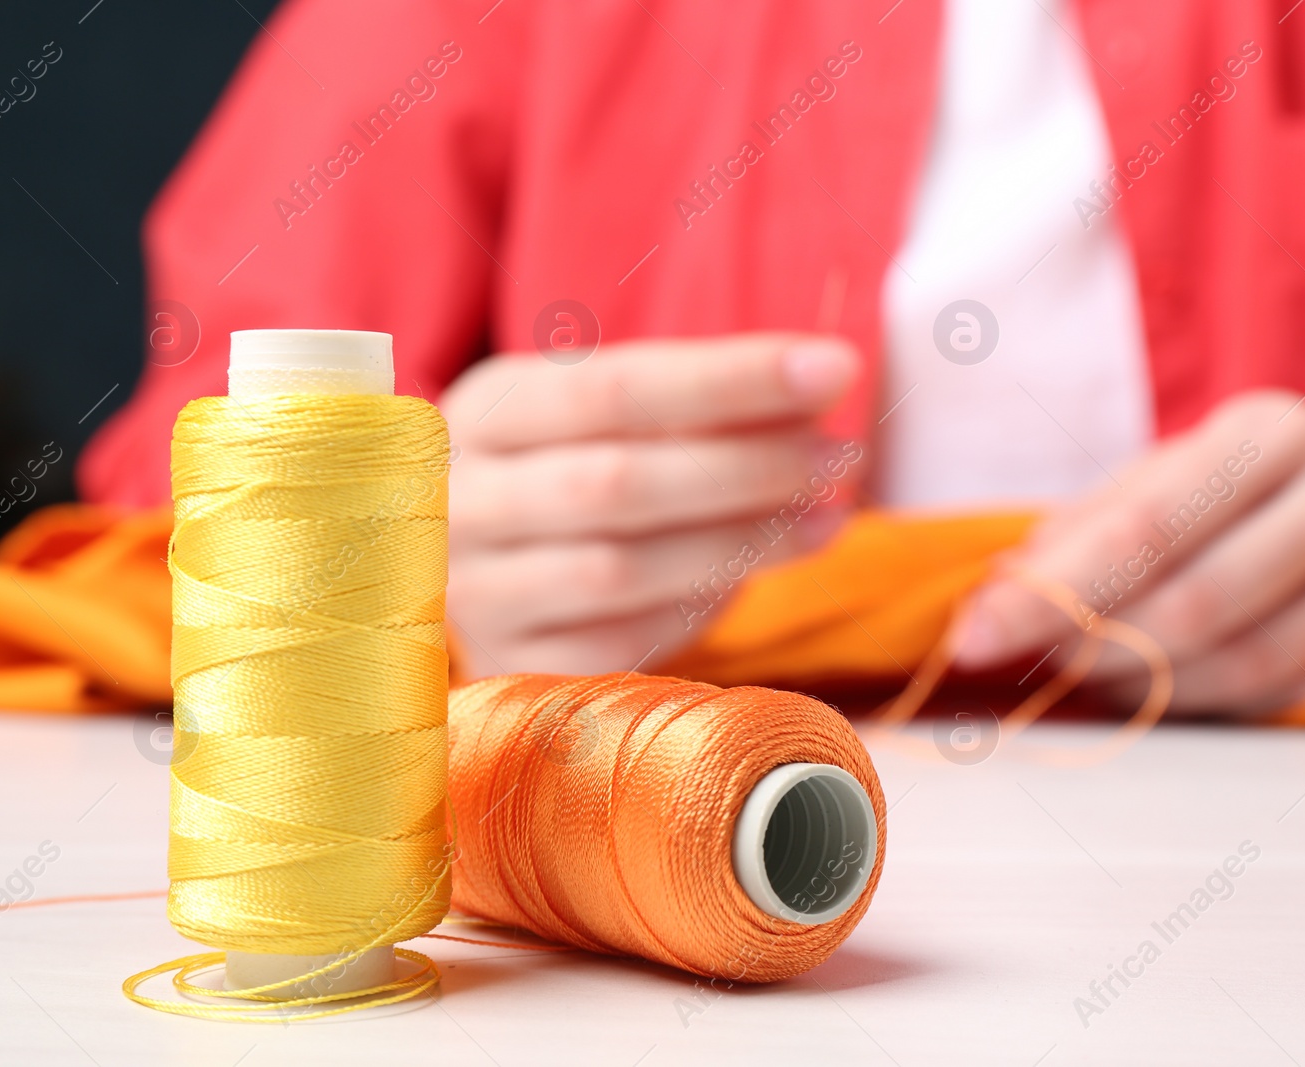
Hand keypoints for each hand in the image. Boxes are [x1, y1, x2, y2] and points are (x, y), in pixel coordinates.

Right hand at [439, 333, 859, 674]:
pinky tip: (756, 573)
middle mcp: (463, 501)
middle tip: (842, 454)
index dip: (732, 378)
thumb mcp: (607, 415)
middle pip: (621, 482)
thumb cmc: (567, 466)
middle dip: (750, 466)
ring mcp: (477, 592)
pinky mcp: (514, 665)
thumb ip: (697, 401)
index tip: (834, 368)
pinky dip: (702, 604)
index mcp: (483, 410)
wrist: (477, 565)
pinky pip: (624, 641)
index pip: (615, 386)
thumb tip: (819, 385)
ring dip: (746, 541)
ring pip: (627, 569)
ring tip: (828, 514)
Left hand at [952, 390, 1304, 712]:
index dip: (1051, 593)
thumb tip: (1007, 584)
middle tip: (1036, 667)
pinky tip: (1169, 695)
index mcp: (1271, 430)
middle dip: (1094, 649)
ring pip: (1249, 663)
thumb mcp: (1194, 463)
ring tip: (1098, 679)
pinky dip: (1215, 706)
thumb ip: (1098, 517)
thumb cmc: (1283, 477)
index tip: (976, 635)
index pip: (1141, 528)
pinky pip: (1297, 696)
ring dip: (1150, 688)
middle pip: (1194, 604)